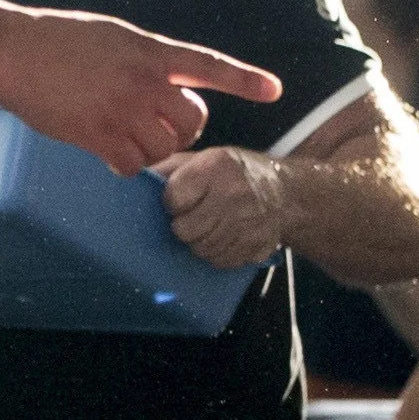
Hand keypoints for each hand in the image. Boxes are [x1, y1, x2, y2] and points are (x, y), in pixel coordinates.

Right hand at [5, 11, 281, 174]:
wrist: (12, 52)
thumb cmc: (56, 40)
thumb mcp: (114, 37)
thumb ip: (144, 61)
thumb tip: (162, 89)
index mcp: (150, 51)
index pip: (209, 67)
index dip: (244, 80)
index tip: (274, 90)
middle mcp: (143, 81)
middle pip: (192, 122)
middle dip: (183, 132)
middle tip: (162, 130)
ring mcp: (122, 110)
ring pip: (164, 149)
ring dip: (152, 151)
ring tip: (128, 140)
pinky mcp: (97, 135)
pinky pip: (132, 165)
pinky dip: (127, 166)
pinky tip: (110, 154)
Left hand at [155, 145, 290, 266]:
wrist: (284, 191)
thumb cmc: (232, 173)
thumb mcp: (202, 159)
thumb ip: (168, 168)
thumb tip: (134, 179)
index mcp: (214, 168)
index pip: (174, 198)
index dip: (172, 203)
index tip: (178, 201)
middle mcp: (232, 195)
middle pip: (186, 230)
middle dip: (184, 226)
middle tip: (192, 218)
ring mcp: (247, 223)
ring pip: (202, 249)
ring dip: (199, 242)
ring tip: (207, 227)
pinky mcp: (256, 245)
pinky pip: (221, 261)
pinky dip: (217, 254)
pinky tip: (223, 238)